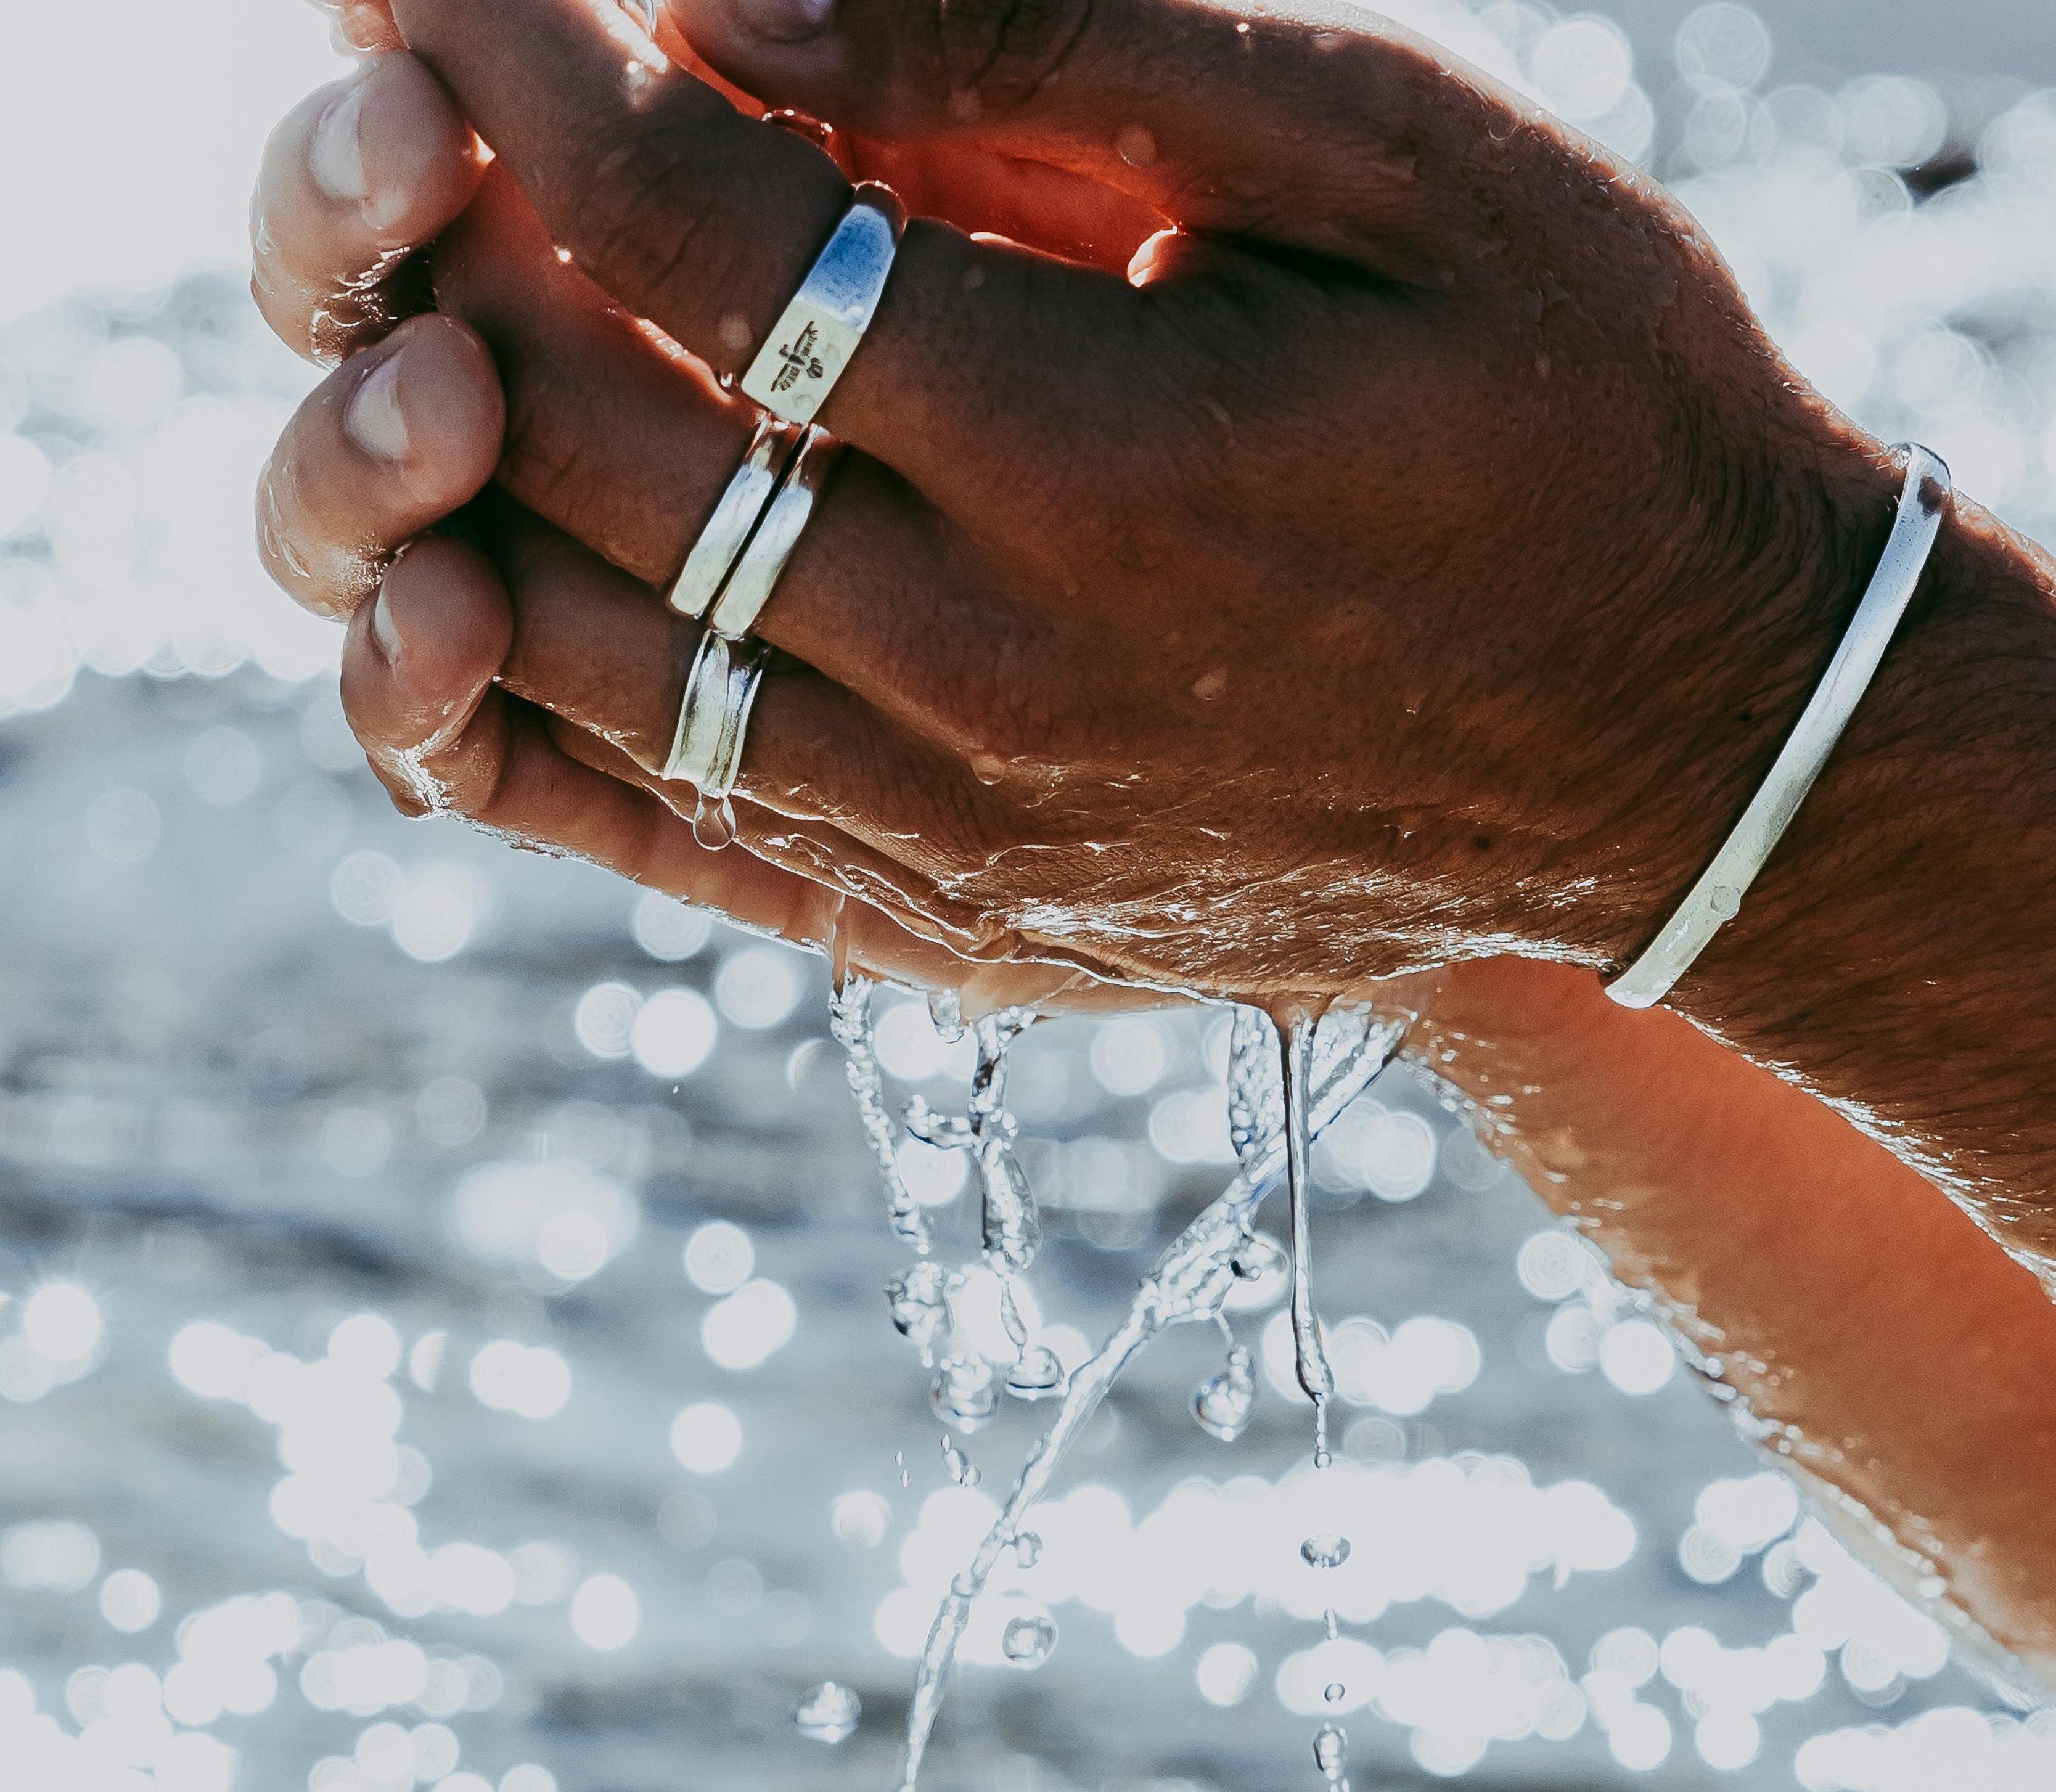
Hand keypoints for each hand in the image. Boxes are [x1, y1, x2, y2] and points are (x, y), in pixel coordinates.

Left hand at [259, 0, 1912, 1008]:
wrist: (1688, 755)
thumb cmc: (1584, 418)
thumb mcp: (1395, 155)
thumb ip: (1060, 42)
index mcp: (1086, 460)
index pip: (682, 234)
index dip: (520, 71)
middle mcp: (986, 680)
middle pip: (589, 454)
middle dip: (447, 258)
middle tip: (394, 138)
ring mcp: (960, 835)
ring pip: (589, 664)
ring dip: (456, 496)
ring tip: (421, 348)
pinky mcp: (962, 927)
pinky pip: (674, 829)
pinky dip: (536, 720)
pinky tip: (475, 611)